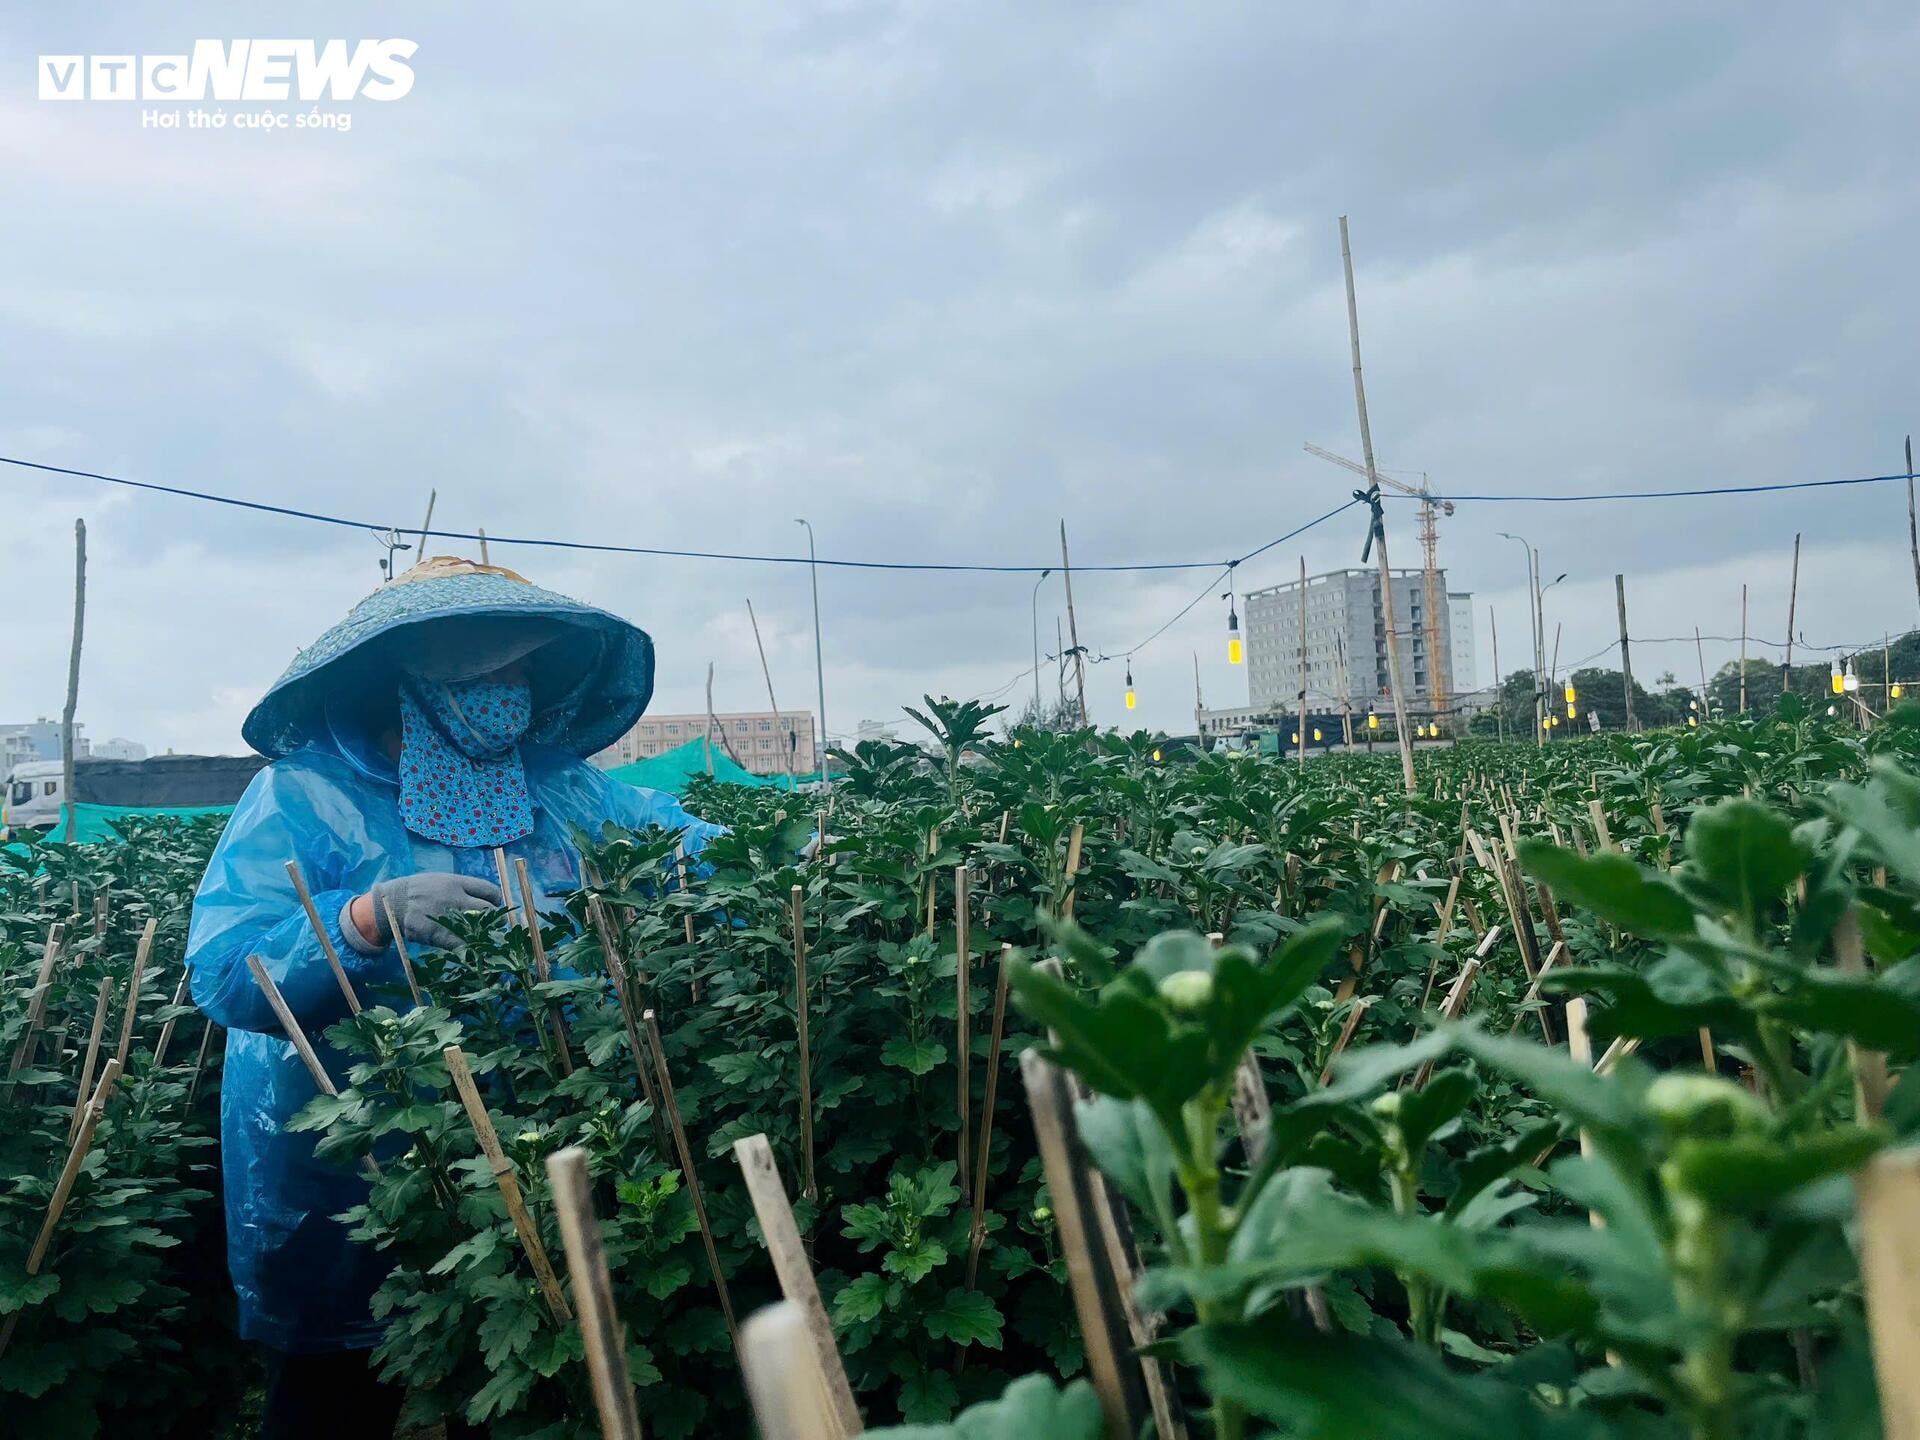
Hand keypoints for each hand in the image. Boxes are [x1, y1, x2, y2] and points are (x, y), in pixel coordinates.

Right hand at [356, 873, 503, 951]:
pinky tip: (473, 950)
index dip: (497, 900)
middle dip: (495, 920)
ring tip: (485, 939)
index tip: (495, 906)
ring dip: (485, 936)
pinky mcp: (438, 934)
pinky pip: (461, 944)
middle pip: (489, 910)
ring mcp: (448, 916)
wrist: (392, 903)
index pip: (490, 890)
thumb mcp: (442, 880)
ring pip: (479, 928)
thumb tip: (486, 898)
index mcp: (458, 883)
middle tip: (494, 926)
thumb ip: (463, 887)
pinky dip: (470, 948)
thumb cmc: (420, 890)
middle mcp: (456, 898)